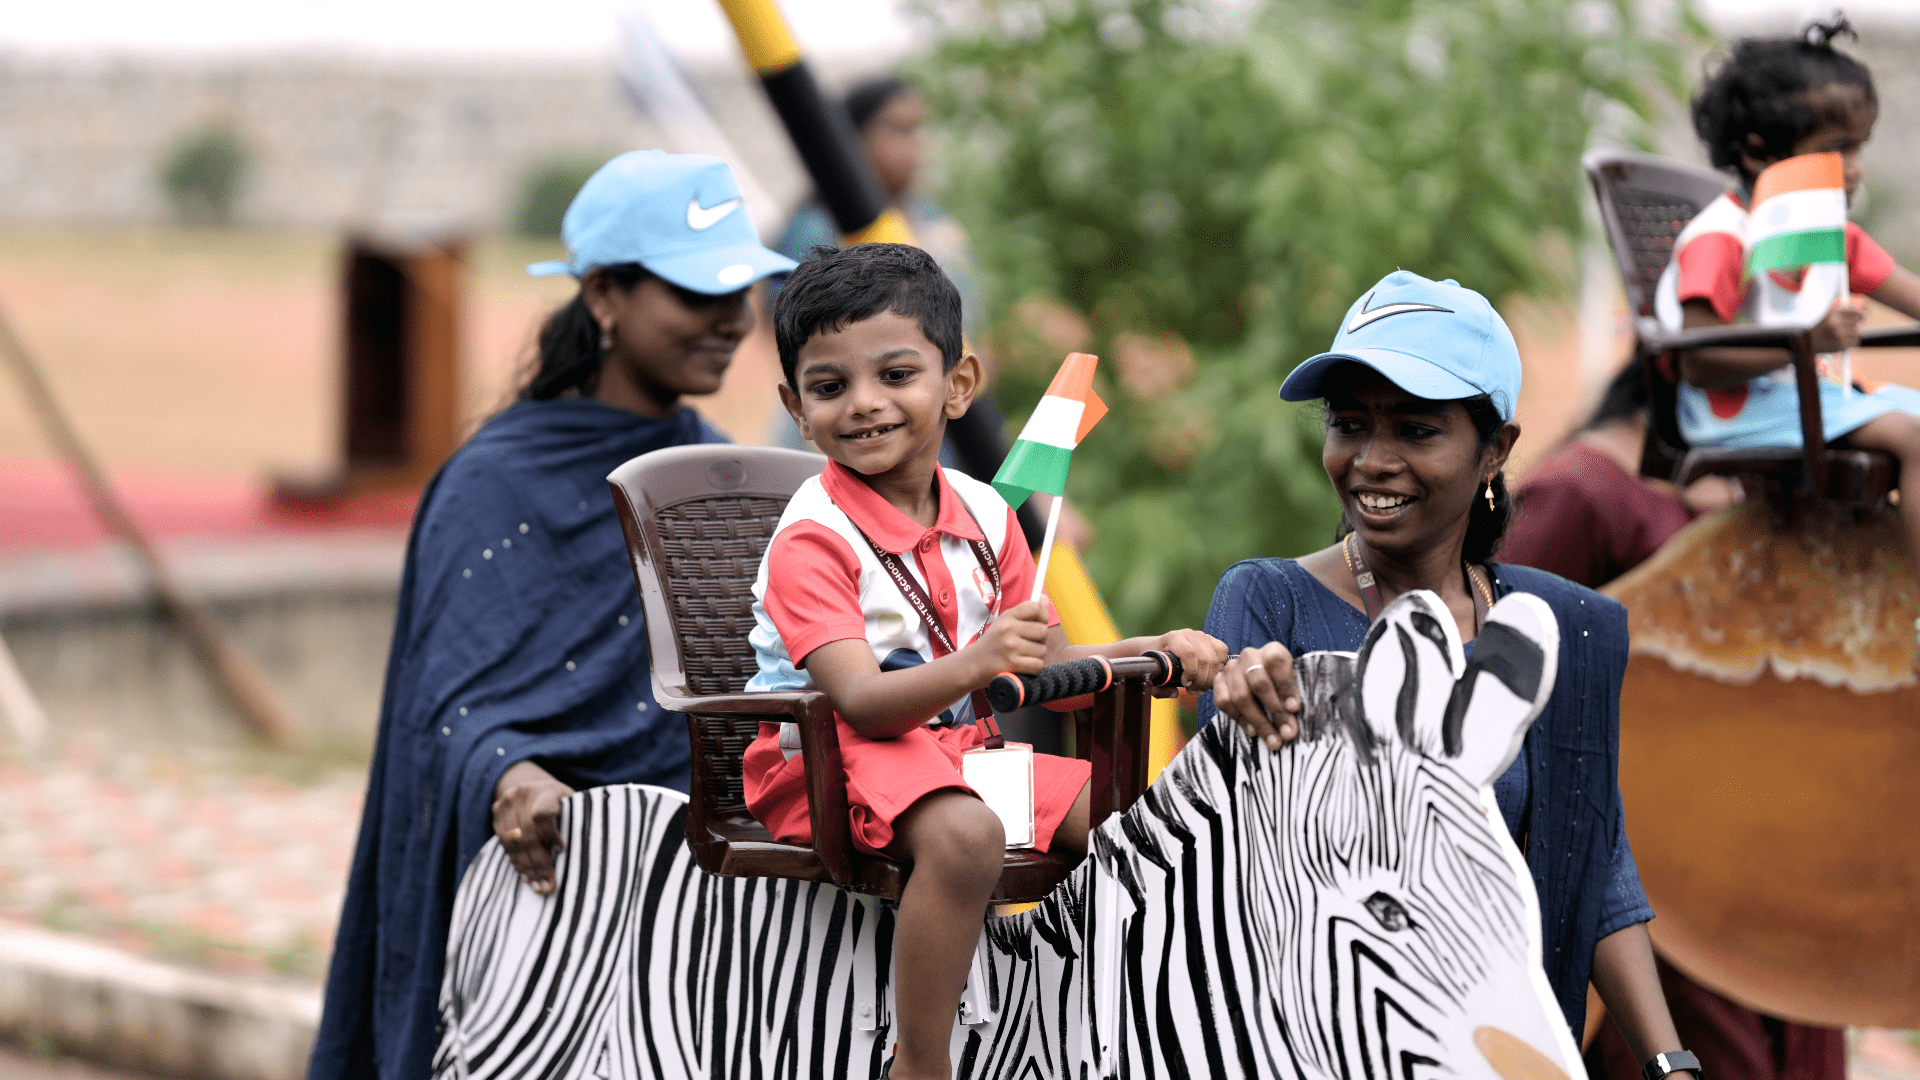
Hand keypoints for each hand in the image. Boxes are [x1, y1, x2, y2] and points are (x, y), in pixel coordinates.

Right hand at [492, 760, 574, 894]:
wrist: (533, 784)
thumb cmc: (561, 801)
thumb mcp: (572, 803)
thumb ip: (575, 821)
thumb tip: (581, 853)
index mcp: (547, 789)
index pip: (542, 814)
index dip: (549, 834)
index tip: (561, 849)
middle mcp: (524, 793)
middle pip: (528, 833)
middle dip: (539, 864)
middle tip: (548, 886)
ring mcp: (508, 801)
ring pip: (515, 841)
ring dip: (527, 867)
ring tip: (537, 886)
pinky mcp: (497, 810)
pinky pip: (504, 842)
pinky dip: (516, 861)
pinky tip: (526, 875)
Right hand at [969, 600, 1049, 681]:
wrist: (972, 664)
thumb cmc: (994, 642)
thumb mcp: (1005, 622)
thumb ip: (1025, 611)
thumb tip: (1045, 599)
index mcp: (1007, 617)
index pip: (1035, 608)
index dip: (1043, 615)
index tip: (1040, 622)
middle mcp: (1008, 629)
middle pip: (1043, 631)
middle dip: (1040, 639)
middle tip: (1029, 643)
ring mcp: (1010, 647)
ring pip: (1042, 650)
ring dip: (1036, 655)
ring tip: (1022, 655)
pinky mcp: (1012, 664)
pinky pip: (1038, 664)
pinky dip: (1034, 667)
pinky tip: (1023, 665)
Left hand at [1149, 629, 1227, 696]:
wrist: (1159, 647)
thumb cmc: (1156, 662)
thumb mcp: (1154, 675)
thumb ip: (1159, 688)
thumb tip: (1175, 694)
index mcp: (1174, 638)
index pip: (1189, 654)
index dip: (1191, 672)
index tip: (1185, 684)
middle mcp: (1189, 634)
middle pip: (1204, 659)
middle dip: (1201, 681)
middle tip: (1193, 691)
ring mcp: (1202, 635)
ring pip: (1215, 659)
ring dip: (1210, 678)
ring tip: (1200, 688)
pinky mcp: (1210, 639)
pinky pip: (1222, 651)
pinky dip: (1219, 667)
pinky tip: (1210, 676)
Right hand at [1212, 643, 1301, 750]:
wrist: (1259, 679)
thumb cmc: (1281, 684)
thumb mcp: (1293, 683)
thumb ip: (1292, 698)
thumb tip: (1290, 724)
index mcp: (1272, 650)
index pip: (1277, 662)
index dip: (1285, 686)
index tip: (1294, 709)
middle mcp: (1250, 656)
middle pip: (1259, 682)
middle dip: (1274, 711)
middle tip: (1287, 733)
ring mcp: (1231, 668)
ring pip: (1241, 696)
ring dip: (1259, 722)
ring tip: (1273, 740)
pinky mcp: (1218, 682)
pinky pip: (1224, 702)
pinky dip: (1240, 719)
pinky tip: (1253, 731)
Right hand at [1809, 300, 1863, 353]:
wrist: (1805, 344)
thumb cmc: (1818, 329)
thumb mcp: (1827, 316)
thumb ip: (1843, 314)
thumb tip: (1866, 316)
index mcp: (1832, 314)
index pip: (1854, 311)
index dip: (1859, 314)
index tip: (1862, 317)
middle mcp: (1836, 323)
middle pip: (1857, 322)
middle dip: (1854, 325)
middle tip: (1847, 328)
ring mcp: (1838, 334)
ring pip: (1856, 332)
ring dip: (1852, 334)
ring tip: (1842, 336)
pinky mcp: (1840, 344)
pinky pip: (1854, 341)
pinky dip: (1850, 342)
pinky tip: (1841, 342)